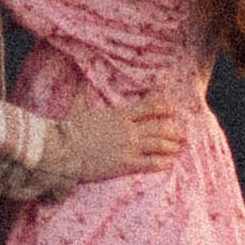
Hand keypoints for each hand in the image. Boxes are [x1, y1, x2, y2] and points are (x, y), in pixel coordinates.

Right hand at [57, 91, 186, 186]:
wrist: (63, 151)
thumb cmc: (69, 130)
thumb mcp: (77, 108)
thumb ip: (82, 93)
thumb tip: (80, 79)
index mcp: (119, 114)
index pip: (148, 107)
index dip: (163, 107)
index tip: (172, 108)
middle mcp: (128, 130)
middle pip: (158, 127)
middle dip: (172, 131)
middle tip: (180, 133)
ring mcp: (128, 147)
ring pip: (158, 145)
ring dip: (170, 146)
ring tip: (177, 148)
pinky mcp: (124, 165)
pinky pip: (149, 163)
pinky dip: (161, 163)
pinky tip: (168, 163)